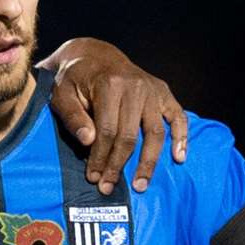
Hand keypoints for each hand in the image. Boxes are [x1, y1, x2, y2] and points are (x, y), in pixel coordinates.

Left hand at [37, 38, 188, 194]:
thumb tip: (88, 141)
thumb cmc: (75, 79)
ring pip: (155, 132)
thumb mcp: (62, 93)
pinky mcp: (163, 92)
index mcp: (110, 84)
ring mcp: (152, 90)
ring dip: (148, 162)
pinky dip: (181, 137)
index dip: (100, 157)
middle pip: (130, 136)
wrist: (95, 56)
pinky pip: (178, 116)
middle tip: (108, 187)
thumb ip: (73, 117)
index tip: (93, 177)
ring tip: (141, 185)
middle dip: (118, 165)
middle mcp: (136, 86)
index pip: (107, 130)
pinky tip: (179, 158)